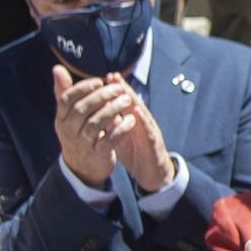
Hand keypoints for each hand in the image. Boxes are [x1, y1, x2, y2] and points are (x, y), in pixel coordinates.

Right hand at [53, 65, 135, 188]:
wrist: (81, 168)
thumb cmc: (77, 134)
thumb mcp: (67, 116)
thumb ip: (64, 92)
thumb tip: (57, 68)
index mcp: (61, 119)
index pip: (67, 99)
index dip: (82, 89)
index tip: (99, 81)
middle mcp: (69, 130)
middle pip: (83, 109)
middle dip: (101, 96)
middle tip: (118, 89)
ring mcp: (82, 143)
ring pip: (96, 124)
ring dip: (113, 110)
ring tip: (127, 101)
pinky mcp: (97, 155)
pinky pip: (109, 140)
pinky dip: (120, 129)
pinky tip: (130, 120)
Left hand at [106, 74, 173, 192]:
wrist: (151, 174)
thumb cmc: (135, 154)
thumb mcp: (119, 136)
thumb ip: (110, 124)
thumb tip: (96, 112)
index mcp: (132, 121)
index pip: (123, 103)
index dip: (115, 90)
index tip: (104, 78)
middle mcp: (141, 123)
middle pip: (132, 103)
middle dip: (122, 89)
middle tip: (112, 76)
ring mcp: (149, 132)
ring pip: (141, 113)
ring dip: (133, 100)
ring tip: (123, 88)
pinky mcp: (154, 143)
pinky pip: (148, 131)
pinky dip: (143, 120)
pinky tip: (137, 112)